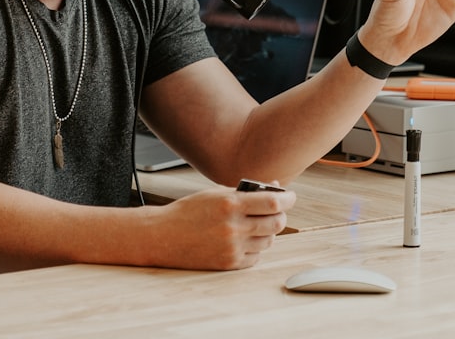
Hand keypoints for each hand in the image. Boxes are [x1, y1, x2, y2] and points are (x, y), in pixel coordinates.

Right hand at [147, 185, 296, 269]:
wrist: (163, 236)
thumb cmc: (189, 210)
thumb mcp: (216, 193)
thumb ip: (246, 192)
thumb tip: (275, 190)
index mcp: (230, 204)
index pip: (273, 203)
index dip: (288, 199)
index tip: (291, 196)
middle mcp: (233, 227)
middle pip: (276, 223)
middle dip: (281, 215)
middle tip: (278, 211)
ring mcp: (232, 248)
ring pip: (268, 241)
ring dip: (268, 231)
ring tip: (257, 223)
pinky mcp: (228, 264)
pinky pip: (256, 256)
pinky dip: (256, 247)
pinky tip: (245, 238)